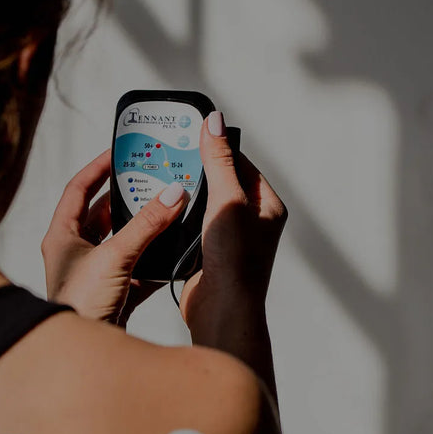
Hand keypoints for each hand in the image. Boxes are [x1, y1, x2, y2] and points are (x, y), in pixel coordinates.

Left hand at [41, 150, 189, 324]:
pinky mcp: (111, 294)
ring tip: (169, 209)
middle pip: (103, 214)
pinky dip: (153, 261)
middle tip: (154, 179)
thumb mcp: (115, 257)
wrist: (81, 356)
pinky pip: (135, 269)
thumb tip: (172, 193)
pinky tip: (174, 254)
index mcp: (62, 236)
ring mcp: (93, 274)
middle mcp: (74, 253)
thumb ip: (146, 225)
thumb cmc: (80, 305)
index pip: (78, 188)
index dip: (98, 167)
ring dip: (144, 229)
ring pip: (122, 241)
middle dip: (129, 198)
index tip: (121, 153)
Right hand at [178, 110, 287, 329]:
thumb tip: (214, 123)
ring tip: (166, 180)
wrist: (222, 309)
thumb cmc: (236, 262)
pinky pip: (193, 227)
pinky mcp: (209, 254)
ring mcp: (230, 240)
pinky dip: (179, 218)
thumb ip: (219, 161)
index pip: (243, 165)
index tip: (195, 135)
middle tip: (175, 155)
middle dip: (199, 171)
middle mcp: (252, 223)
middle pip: (222, 183)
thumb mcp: (227, 201)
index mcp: (267, 207)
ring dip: (187, 196)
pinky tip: (165, 211)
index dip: (220, 149)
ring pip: (205, 206)